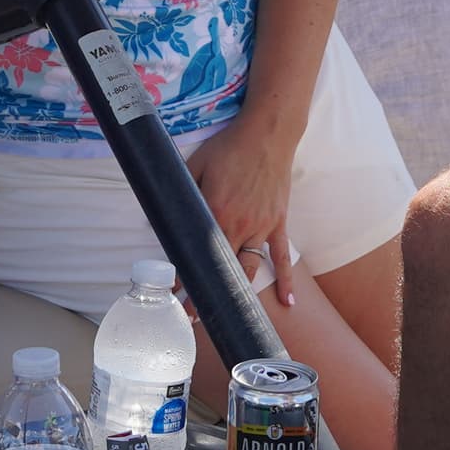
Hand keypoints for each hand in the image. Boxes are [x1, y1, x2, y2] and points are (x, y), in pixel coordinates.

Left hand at [182, 113, 304, 307]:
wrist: (267, 134)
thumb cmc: (229, 147)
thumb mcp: (195, 165)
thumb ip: (179, 193)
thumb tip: (161, 217)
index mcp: (216, 213)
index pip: (198, 253)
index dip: (185, 276)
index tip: (173, 294)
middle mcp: (240, 226)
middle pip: (223, 268)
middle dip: (207, 292)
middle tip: (193, 315)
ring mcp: (262, 228)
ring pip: (249, 268)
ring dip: (237, 292)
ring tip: (226, 313)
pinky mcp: (278, 223)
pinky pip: (282, 257)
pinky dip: (286, 281)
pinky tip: (287, 303)